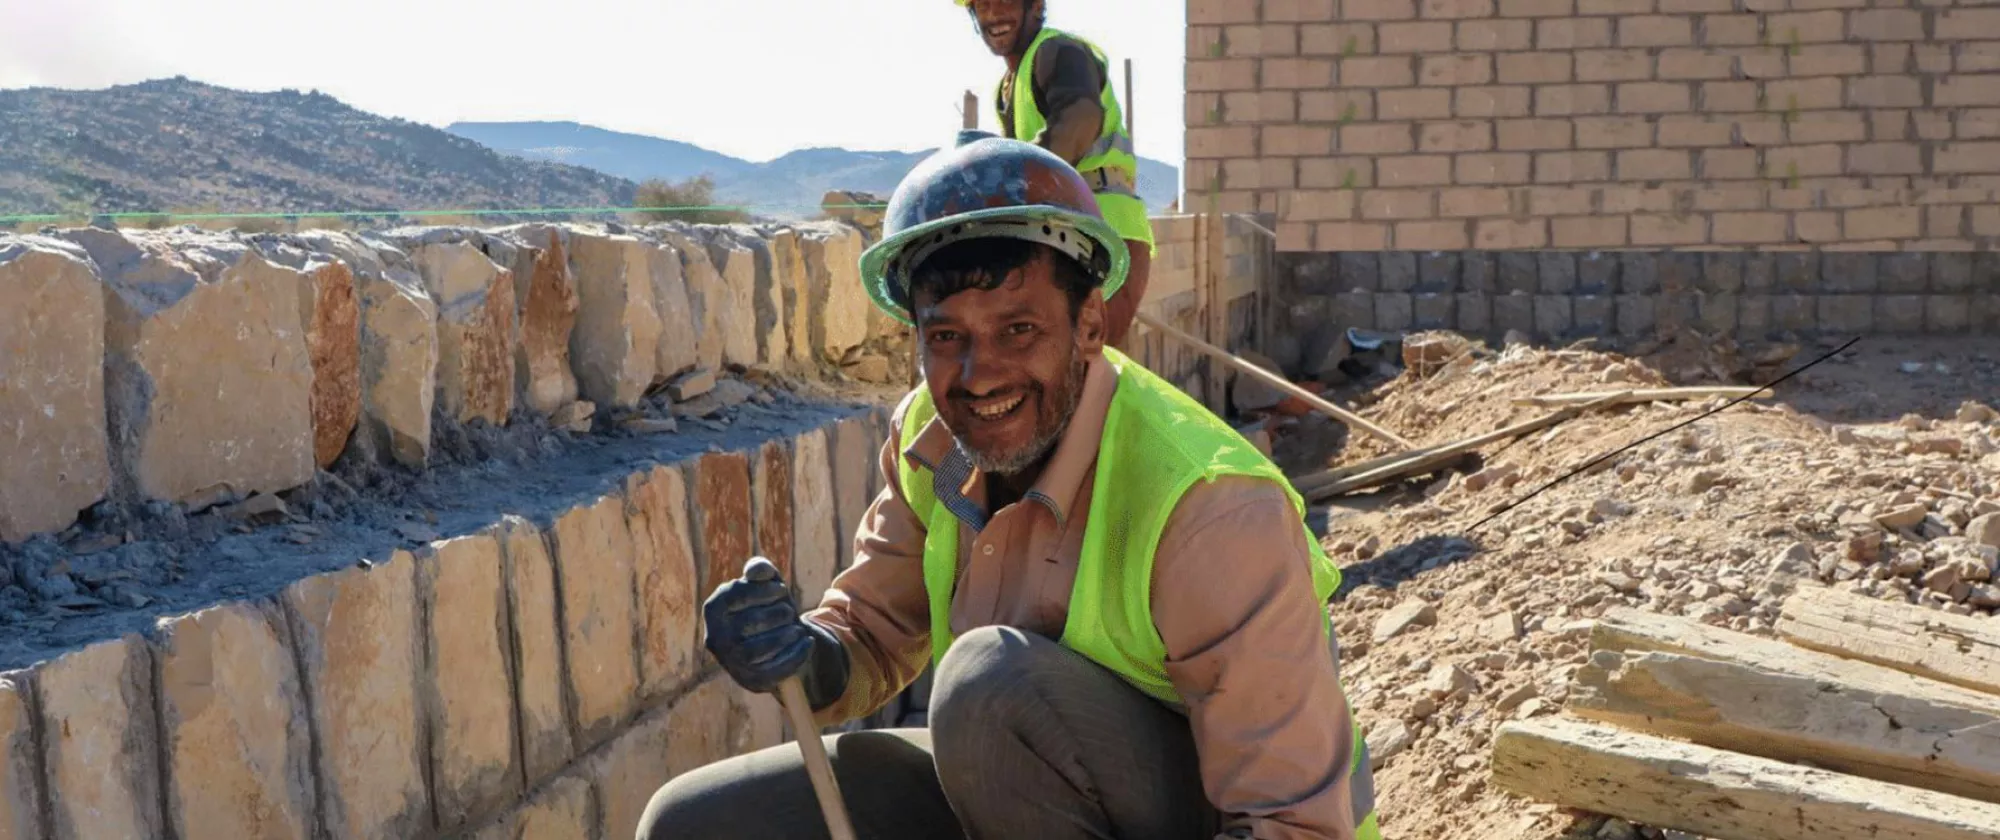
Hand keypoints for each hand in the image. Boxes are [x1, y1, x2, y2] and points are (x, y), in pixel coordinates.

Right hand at [704, 557, 814, 692]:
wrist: (775, 643)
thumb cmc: (767, 606)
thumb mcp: (765, 584)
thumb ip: (760, 570)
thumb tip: (756, 571)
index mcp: (714, 608)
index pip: (737, 595)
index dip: (765, 590)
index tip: (781, 590)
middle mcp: (716, 637)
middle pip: (750, 623)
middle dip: (779, 613)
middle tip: (789, 612)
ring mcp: (731, 662)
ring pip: (760, 650)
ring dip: (787, 635)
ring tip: (798, 628)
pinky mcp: (751, 680)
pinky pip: (774, 670)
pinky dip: (796, 655)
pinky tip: (808, 642)